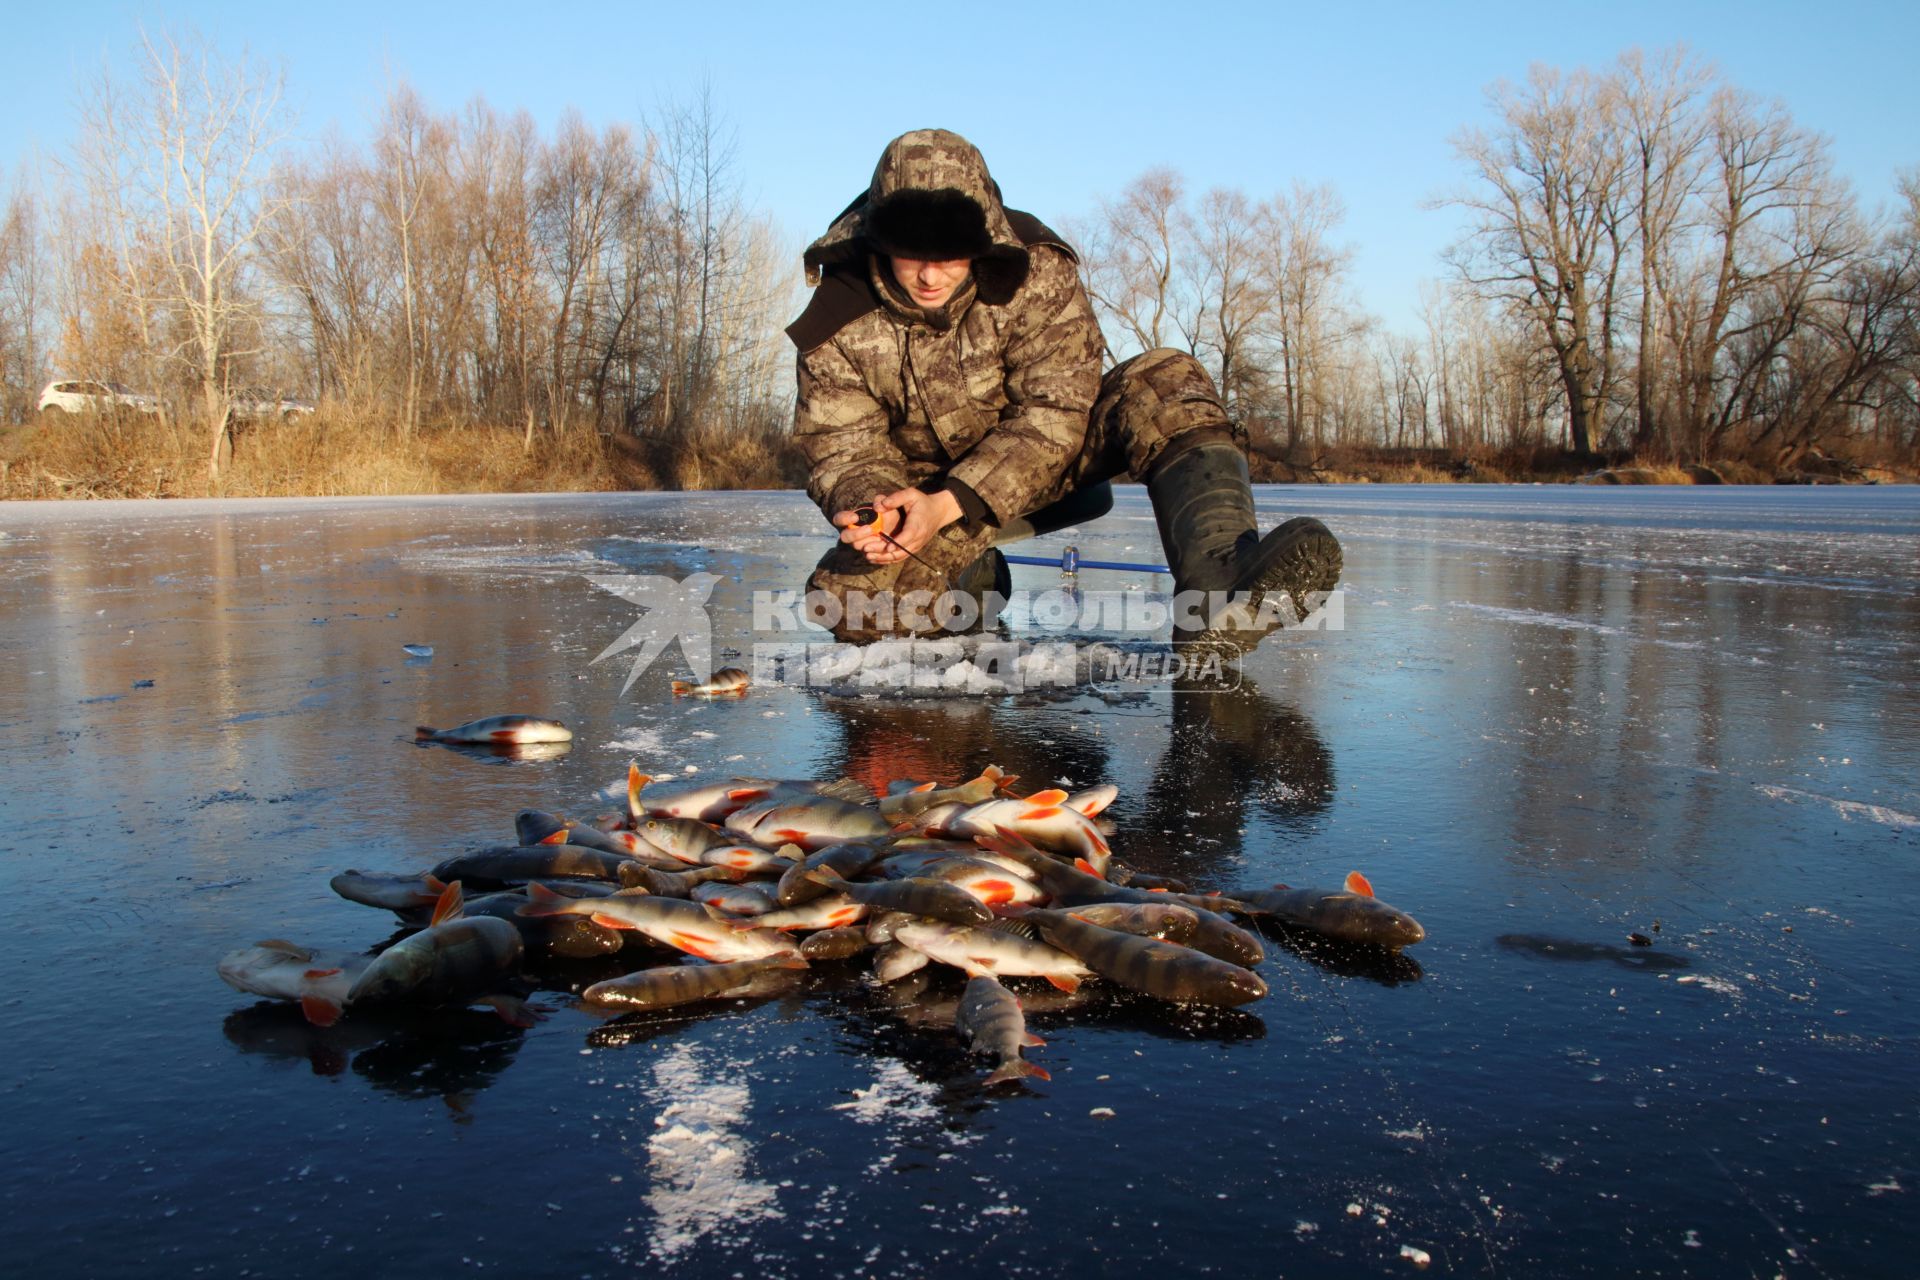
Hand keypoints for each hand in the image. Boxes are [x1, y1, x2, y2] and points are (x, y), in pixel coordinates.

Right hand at [831, 504, 899, 558]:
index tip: (855, 517)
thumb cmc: (888, 514)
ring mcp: (860, 544)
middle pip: (845, 537)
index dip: (844, 519)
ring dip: (867, 543)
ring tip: (881, 538)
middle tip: (869, 529)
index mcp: (851, 520)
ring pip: (857, 547)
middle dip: (856, 534)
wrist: (899, 528)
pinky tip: (886, 548)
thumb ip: (881, 501)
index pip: (839, 519)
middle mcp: (852, 533)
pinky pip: (869, 556)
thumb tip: (877, 506)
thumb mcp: (886, 505)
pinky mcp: (869, 553)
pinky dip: (876, 553)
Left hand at [834, 488, 961, 564]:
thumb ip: (896, 498)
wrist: (938, 512)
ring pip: (900, 556)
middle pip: (901, 550)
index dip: (898, 543)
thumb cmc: (922, 502)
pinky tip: (875, 558)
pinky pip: (901, 557)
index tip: (887, 547)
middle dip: (884, 552)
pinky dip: (888, 560)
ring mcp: (916, 545)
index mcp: (918, 524)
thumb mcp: (911, 494)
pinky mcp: (913, 548)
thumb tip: (879, 506)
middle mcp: (918, 537)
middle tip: (867, 550)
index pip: (908, 536)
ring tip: (868, 556)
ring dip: (884, 558)